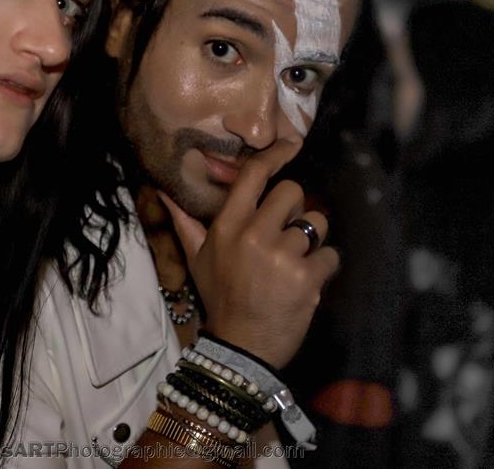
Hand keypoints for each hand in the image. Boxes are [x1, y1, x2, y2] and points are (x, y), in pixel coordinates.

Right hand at [158, 139, 339, 368]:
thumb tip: (164, 190)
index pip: (254, 176)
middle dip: (294, 210)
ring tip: (297, 260)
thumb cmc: (220, 297)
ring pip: (316, 222)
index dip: (275, 156)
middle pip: (293, 192)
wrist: (241, 348)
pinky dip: (323, 268)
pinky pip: (330, 255)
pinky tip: (306, 282)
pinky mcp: (308, 278)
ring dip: (312, 239)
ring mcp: (282, 256)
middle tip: (285, 234)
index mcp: (228, 226)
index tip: (291, 145)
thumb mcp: (197, 259)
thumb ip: (186, 222)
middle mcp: (254, 235)